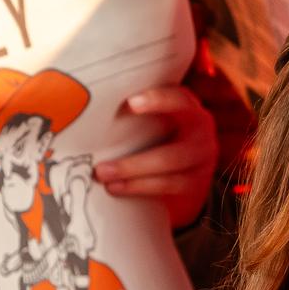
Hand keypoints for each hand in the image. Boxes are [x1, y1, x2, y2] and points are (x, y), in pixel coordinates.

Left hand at [95, 85, 216, 228]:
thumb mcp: (152, 119)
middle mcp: (200, 135)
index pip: (180, 100)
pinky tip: (117, 188)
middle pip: (173, 152)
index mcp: (189, 110)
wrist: (184, 171)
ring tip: (103, 178)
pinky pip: (168, 187)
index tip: (131, 103)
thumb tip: (87, 106)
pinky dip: (139, 188)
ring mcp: (201, 163)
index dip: (159, 101)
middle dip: (135, 163)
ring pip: (169, 172)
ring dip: (133, 176)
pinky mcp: (195, 185)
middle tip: (100, 169)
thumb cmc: (156, 135)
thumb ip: (134, 112)